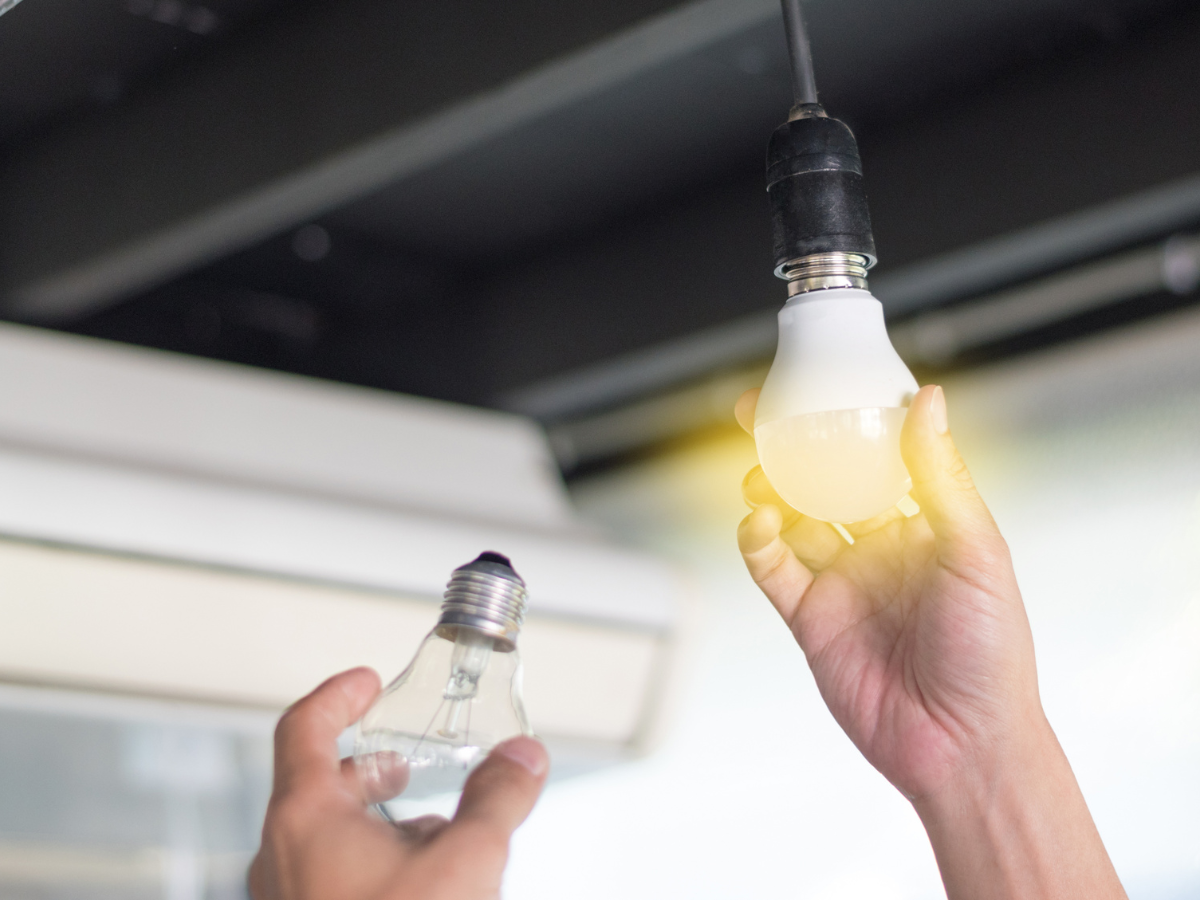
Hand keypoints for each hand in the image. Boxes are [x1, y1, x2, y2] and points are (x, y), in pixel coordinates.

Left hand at [249, 668, 547, 899]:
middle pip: (317, 783)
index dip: (338, 695)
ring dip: (375, 817)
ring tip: (429, 827)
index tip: (368, 681)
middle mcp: (282, 855)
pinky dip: (370, 860)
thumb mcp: (465, 862)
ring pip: (324, 835)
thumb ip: (497, 799)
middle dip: (370, 765)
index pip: (304, 727)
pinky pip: (329, 876)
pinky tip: (421, 883)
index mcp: (305, 818)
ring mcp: (288, 898)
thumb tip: (522, 757)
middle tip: (405, 759)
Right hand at [737, 384, 1124, 898]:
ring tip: (759, 476)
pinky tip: (758, 525)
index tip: (818, 385)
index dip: (845, 421)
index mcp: (925, 526)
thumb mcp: (976, 551)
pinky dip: (757, 542)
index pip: (878, 457)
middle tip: (760, 415)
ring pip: (791, 519)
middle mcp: (880, 549)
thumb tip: (928, 402)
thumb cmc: (992, 655)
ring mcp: (842, 582)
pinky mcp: (809, 619)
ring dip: (769, 491)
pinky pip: (772, 569)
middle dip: (791, 448)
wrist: (962, 745)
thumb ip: (940, 477)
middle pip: (823, 482)